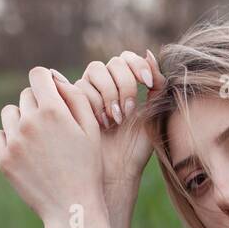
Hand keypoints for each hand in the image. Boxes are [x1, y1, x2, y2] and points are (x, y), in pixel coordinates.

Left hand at [0, 67, 104, 227]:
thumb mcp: (91, 129)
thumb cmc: (87, 167)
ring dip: (22, 119)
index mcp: (53, 111)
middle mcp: (29, 122)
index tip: (53, 93)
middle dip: (38, 104)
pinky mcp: (3, 159)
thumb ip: (75, 97)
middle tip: (53, 126)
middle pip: (26, 95)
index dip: (46, 81)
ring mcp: (13, 141)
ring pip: (10, 113)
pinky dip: (8, 138)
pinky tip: (25, 149)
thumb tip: (54, 79)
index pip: (38, 75)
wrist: (72, 207)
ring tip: (39, 138)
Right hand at [71, 50, 165, 206]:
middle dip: (123, 84)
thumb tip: (151, 53)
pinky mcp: (72, 105)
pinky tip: (102, 123)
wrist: (115, 174)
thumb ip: (156, 85)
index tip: (148, 83)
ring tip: (115, 120)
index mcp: (125, 85)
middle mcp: (105, 86)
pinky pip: (80, 88)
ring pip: (95, 72)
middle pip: (112, 63)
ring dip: (108, 93)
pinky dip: (94, 102)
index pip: (127, 59)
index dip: (136, 65)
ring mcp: (87, 93)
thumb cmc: (135, 149)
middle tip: (128, 111)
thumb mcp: (151, 115)